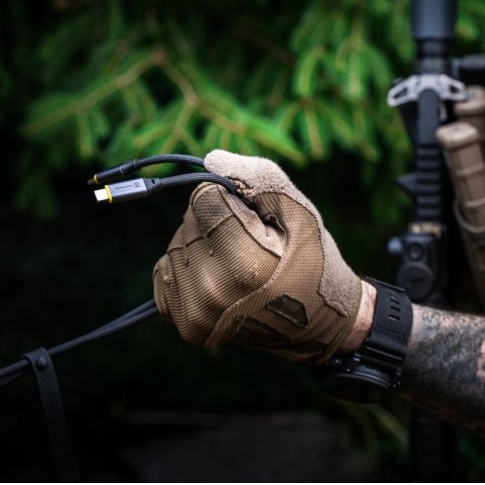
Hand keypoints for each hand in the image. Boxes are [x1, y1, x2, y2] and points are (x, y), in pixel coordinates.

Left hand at [153, 150, 363, 362]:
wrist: (319, 320)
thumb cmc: (313, 258)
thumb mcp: (299, 210)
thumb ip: (257, 178)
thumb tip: (209, 159)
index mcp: (244, 266)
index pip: (204, 199)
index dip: (231, 198)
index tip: (257, 219)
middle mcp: (212, 295)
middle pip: (188, 222)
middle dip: (217, 220)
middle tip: (254, 244)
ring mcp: (196, 315)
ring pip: (176, 245)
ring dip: (202, 244)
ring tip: (241, 263)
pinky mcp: (187, 325)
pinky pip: (166, 271)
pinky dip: (189, 267)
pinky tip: (220, 277)